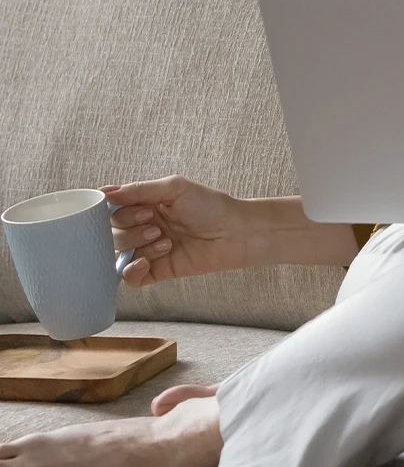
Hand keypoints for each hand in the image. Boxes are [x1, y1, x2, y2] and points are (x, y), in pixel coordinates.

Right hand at [100, 176, 250, 287]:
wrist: (236, 233)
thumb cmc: (210, 206)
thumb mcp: (174, 188)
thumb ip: (139, 190)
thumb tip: (104, 192)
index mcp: (144, 205)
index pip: (111, 210)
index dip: (117, 210)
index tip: (135, 208)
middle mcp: (143, 227)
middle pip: (112, 232)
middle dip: (130, 227)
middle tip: (156, 224)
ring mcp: (148, 250)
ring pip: (118, 253)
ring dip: (135, 244)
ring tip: (164, 239)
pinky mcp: (157, 271)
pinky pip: (129, 278)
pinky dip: (131, 270)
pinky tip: (146, 261)